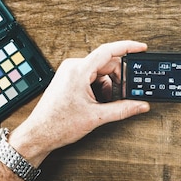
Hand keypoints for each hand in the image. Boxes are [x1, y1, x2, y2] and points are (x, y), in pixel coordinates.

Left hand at [8, 41, 150, 164]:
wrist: (39, 134)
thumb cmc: (58, 124)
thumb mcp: (96, 116)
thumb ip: (123, 109)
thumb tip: (140, 105)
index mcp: (79, 71)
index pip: (108, 51)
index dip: (127, 47)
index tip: (141, 48)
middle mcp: (73, 67)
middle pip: (106, 63)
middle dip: (118, 78)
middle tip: (125, 93)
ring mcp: (70, 72)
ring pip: (100, 71)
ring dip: (108, 85)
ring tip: (105, 103)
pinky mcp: (69, 78)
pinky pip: (91, 76)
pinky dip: (100, 87)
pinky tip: (98, 102)